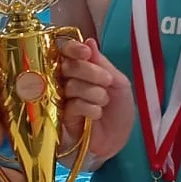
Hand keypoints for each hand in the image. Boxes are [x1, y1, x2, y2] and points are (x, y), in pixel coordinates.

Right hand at [59, 37, 133, 161]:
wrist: (119, 140)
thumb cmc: (119, 110)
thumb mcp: (118, 82)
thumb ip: (102, 63)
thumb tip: (88, 41)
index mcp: (80, 68)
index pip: (67, 51)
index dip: (74, 49)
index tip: (85, 53)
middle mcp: (67, 80)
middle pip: (68, 66)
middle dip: (90, 72)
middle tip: (107, 82)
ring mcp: (63, 98)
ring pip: (71, 85)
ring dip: (93, 93)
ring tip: (104, 102)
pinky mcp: (62, 117)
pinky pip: (72, 105)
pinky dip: (89, 108)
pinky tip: (96, 114)